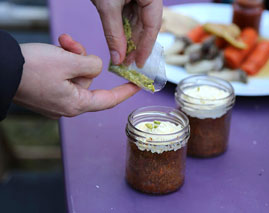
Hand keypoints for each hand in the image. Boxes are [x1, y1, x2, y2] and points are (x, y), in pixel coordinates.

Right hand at [14, 34, 139, 118]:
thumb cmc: (32, 69)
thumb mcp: (69, 62)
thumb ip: (91, 65)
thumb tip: (96, 68)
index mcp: (76, 104)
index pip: (109, 100)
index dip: (125, 92)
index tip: (137, 86)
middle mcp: (67, 106)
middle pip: (88, 79)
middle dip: (82, 59)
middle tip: (69, 44)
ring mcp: (55, 100)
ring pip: (74, 74)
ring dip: (70, 57)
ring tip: (58, 46)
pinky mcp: (46, 93)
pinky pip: (62, 77)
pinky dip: (61, 63)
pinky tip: (52, 52)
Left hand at [91, 0, 162, 66]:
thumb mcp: (107, 5)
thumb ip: (113, 32)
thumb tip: (118, 58)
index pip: (152, 27)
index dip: (145, 48)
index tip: (138, 64)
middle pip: (146, 27)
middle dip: (134, 46)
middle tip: (126, 63)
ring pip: (137, 23)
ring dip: (127, 40)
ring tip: (121, 56)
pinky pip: (129, 17)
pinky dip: (122, 30)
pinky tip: (118, 42)